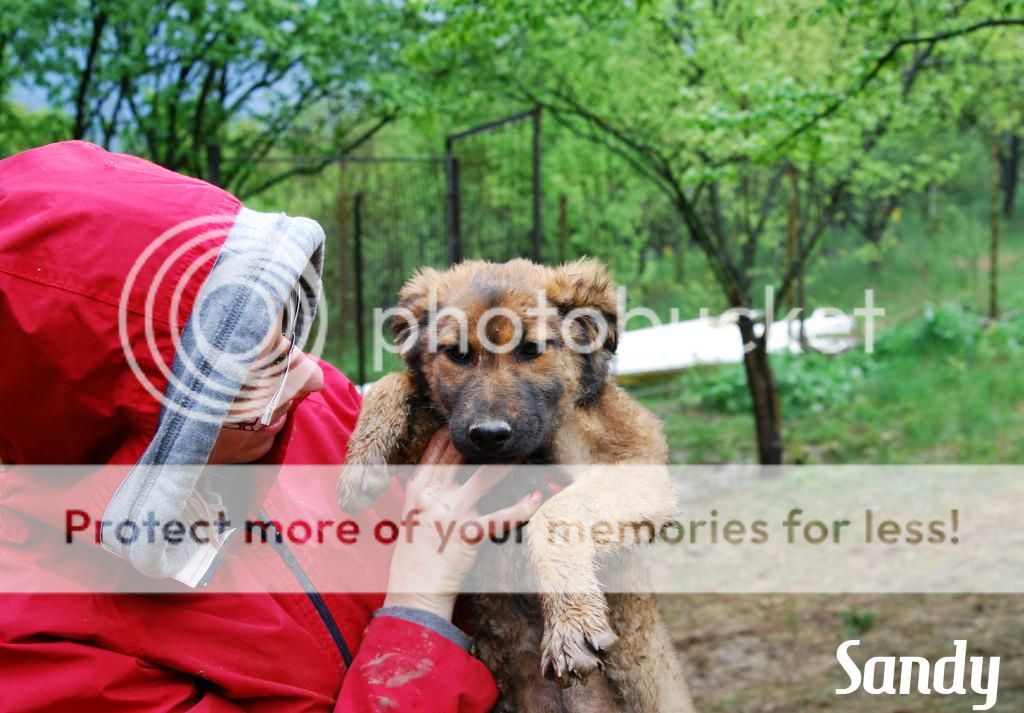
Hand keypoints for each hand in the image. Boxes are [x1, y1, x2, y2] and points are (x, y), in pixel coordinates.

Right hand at [382, 428, 541, 620]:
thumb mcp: (412, 515)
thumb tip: (451, 472)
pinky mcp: (468, 534)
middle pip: (461, 455)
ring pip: (483, 477)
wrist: (415, 590)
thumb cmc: (414, 554)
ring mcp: (451, 514)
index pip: (436, 449)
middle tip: (504, 430)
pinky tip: (534, 499)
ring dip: (506, 464)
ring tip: (524, 452)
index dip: (455, 432)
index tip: (471, 424)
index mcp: (417, 489)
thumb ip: (429, 491)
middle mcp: (433, 496)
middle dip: (483, 442)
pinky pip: (500, 519)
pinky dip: (520, 509)